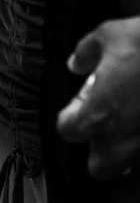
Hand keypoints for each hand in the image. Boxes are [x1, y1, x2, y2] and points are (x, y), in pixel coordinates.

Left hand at [62, 17, 139, 177]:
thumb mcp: (109, 35)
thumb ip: (87, 53)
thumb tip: (77, 63)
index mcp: (100, 112)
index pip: (69, 130)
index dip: (70, 118)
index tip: (76, 106)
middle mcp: (126, 137)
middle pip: (100, 167)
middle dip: (99, 151)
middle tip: (105, 126)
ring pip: (132, 165)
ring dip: (128, 149)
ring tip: (132, 120)